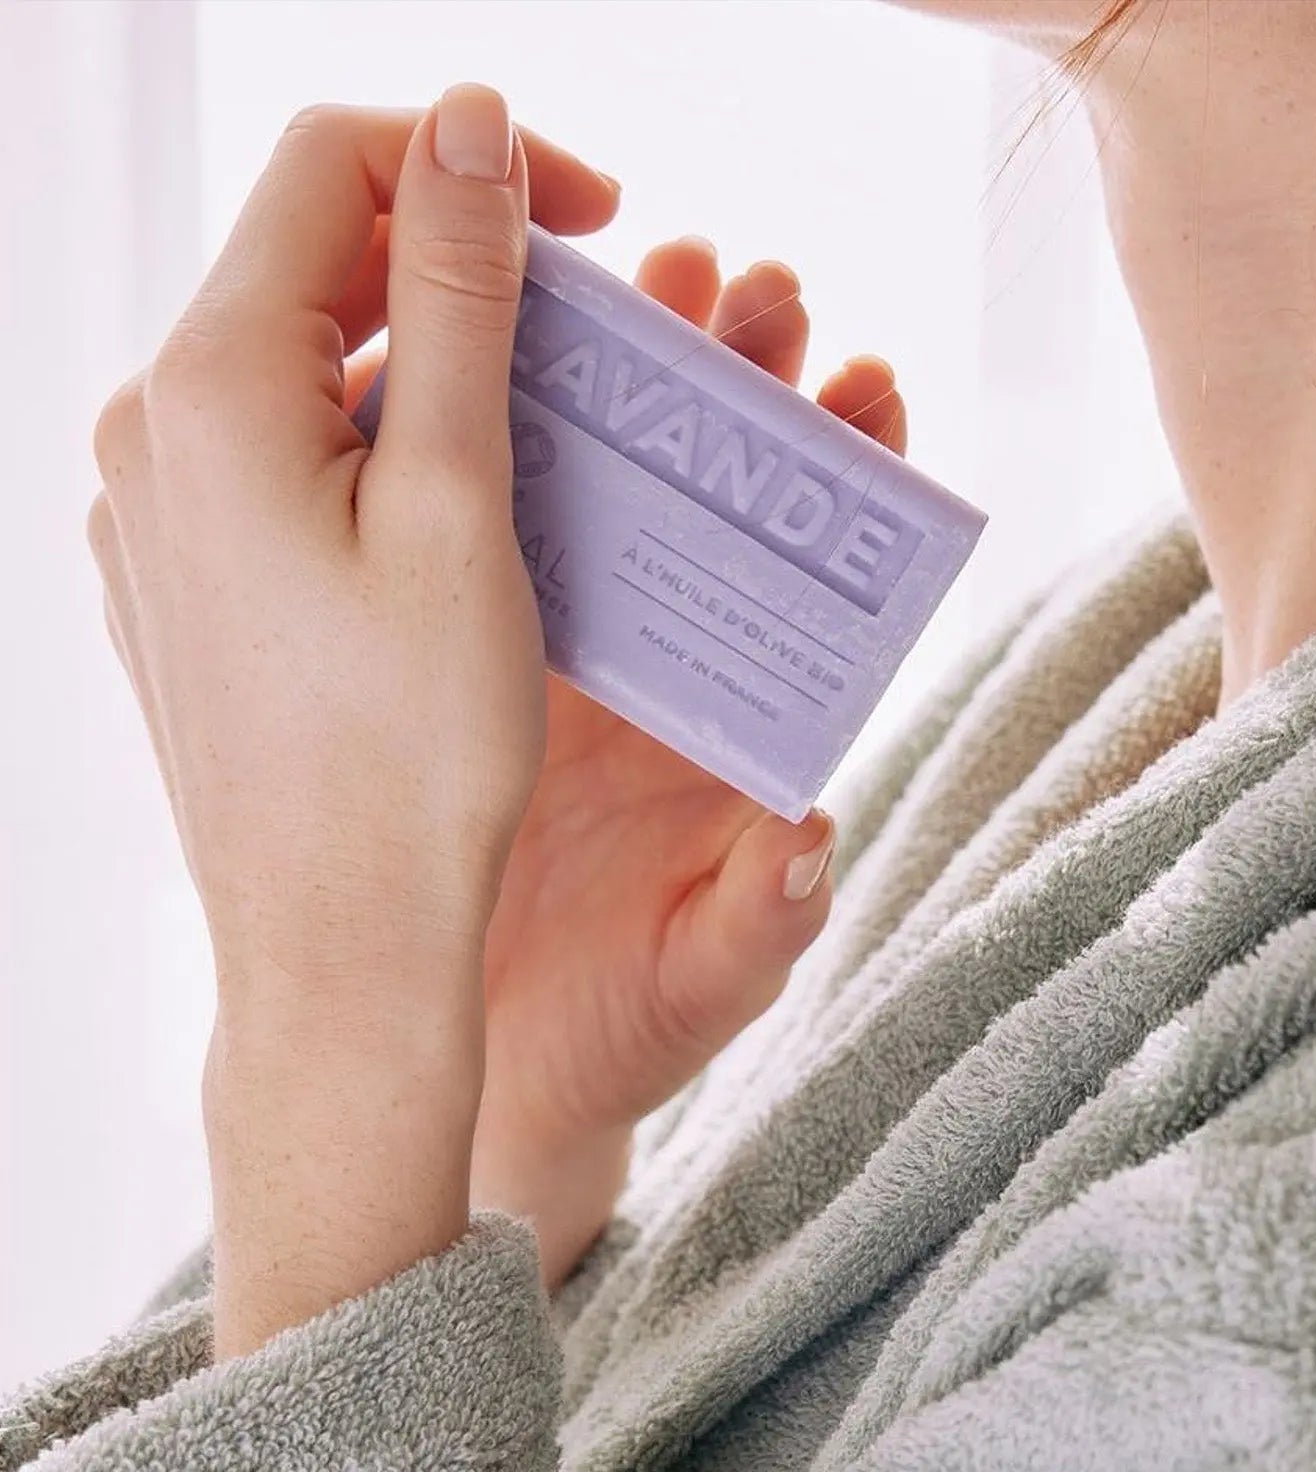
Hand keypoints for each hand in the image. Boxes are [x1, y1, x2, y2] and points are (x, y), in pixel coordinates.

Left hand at [86, 87, 620, 1355]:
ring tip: (547, 447)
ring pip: (310, 373)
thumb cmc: (416, 751)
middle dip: (463, 271)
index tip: (600, 221)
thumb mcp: (459, 501)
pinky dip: (386, 455)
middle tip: (593, 343)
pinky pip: (293, 466)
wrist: (344, 951)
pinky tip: (468, 527)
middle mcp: (158, 436)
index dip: (475, 162)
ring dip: (434, 372)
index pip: (333, 169)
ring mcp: (164, 517)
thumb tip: (471, 118)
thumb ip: (459, 296)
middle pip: (317, 267)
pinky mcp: (194, 587)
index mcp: (210, 389)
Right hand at [463, 240, 908, 1285]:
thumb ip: (757, 925)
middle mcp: (673, 683)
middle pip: (721, 512)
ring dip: (629, 389)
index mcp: (746, 736)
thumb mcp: (700, 984)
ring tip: (644, 278)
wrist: (485, 1068)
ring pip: (610, 500)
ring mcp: (572, 669)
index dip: (851, 487)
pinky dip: (497, 455)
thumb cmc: (620, 1035)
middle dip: (743, 390)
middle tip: (750, 283)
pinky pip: (492, 546)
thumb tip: (813, 840)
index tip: (868, 379)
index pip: (817, 590)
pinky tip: (490, 368)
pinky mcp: (477, 670)